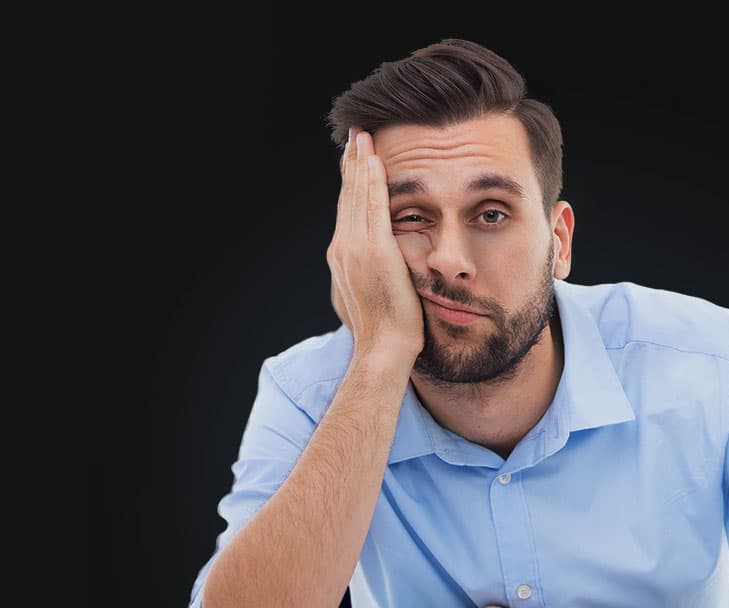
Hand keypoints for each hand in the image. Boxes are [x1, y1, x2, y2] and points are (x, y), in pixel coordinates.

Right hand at [326, 127, 424, 358]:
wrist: (383, 350)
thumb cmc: (385, 331)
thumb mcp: (370, 296)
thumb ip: (367, 274)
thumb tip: (372, 268)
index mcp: (342, 256)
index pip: (347, 209)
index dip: (350, 181)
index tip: (354, 158)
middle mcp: (342, 248)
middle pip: (347, 196)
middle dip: (351, 163)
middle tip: (356, 135)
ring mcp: (355, 249)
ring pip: (356, 196)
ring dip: (360, 163)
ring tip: (363, 137)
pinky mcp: (374, 251)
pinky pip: (373, 207)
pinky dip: (373, 182)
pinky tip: (375, 161)